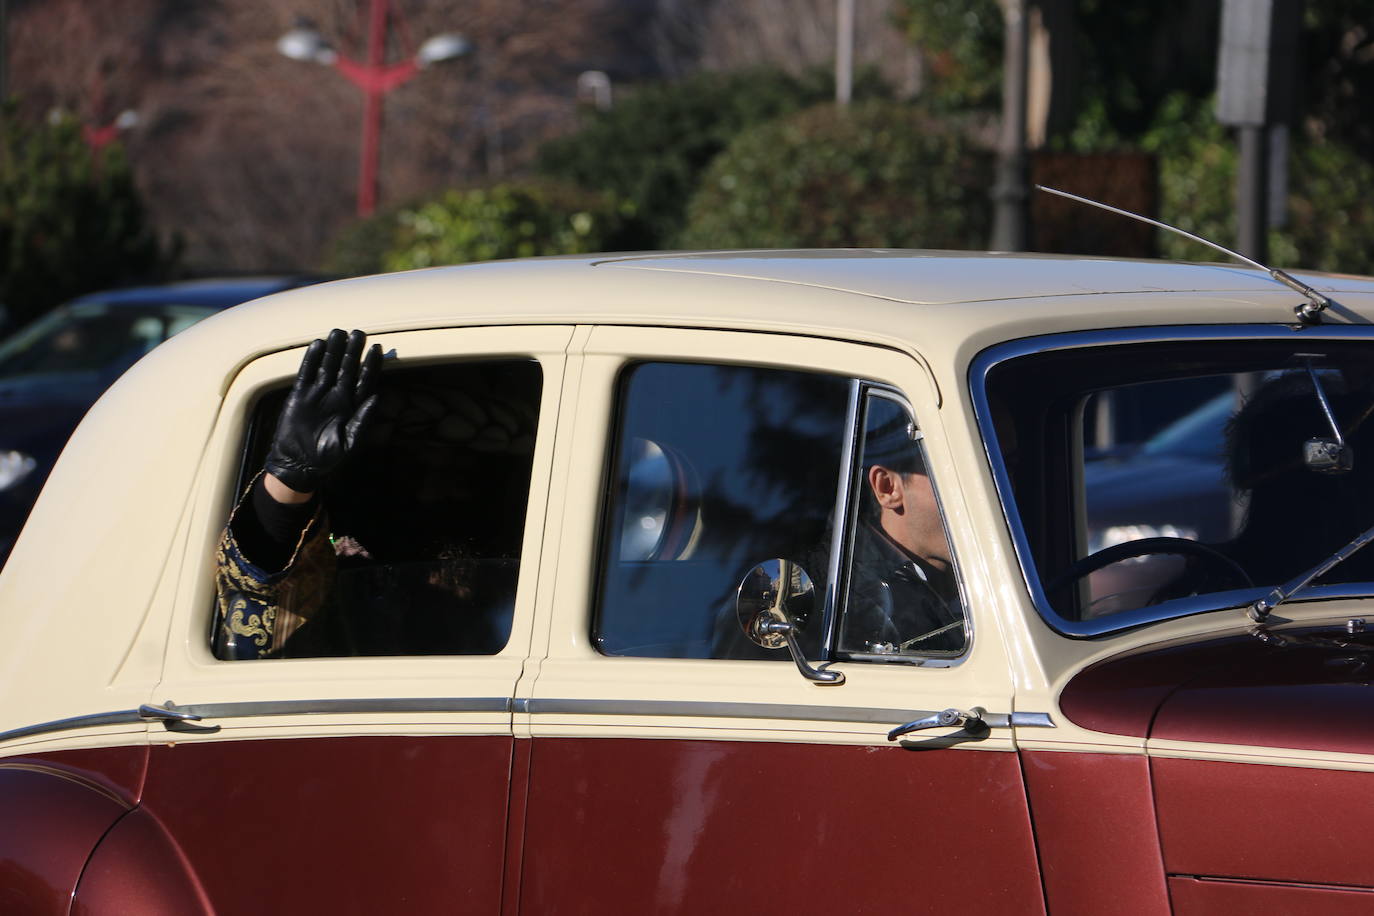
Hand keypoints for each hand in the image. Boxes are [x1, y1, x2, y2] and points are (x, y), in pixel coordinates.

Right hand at [264, 328, 382, 493]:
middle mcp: (337, 396)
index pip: (364, 380)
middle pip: (347, 368)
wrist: (299, 465)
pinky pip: (307, 373)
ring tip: (339, 332)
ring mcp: (318, 394)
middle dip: (353, 351)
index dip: (371, 364)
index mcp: (353, 406)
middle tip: (359, 333)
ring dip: (334, 350)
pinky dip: (312, 359)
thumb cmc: (328, 457)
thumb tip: (377, 396)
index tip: (378, 348)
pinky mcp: (300, 395)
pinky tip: (319, 345)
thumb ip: (363, 419)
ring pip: (328, 366)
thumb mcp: (349, 441)